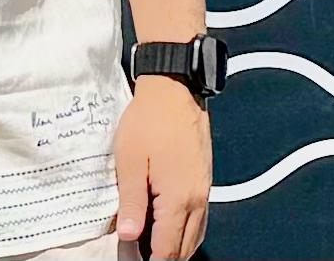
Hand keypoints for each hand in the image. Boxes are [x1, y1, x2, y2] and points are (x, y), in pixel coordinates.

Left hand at [113, 76, 209, 258]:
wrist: (175, 89)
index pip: (167, 250)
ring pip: (195, 236)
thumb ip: (131, 202)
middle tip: (138, 256)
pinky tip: (167, 227)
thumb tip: (129, 236)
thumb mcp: (130, 161)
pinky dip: (184, 232)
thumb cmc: (149, 120)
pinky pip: (198, 219)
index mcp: (178, 199)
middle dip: (163, 258)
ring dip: (175, 248)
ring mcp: (204, 191)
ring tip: (150, 248)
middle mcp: (197, 200)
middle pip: (184, 249)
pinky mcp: (204, 181)